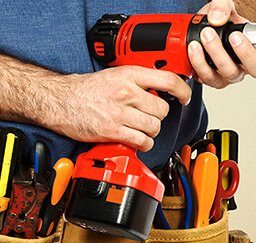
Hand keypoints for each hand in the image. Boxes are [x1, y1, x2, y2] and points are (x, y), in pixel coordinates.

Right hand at [51, 66, 190, 151]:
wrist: (61, 100)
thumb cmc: (86, 90)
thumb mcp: (114, 75)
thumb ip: (137, 82)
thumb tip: (158, 91)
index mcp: (129, 75)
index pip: (168, 80)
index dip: (183, 90)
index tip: (185, 97)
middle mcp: (127, 92)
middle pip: (162, 109)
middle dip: (159, 116)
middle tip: (149, 117)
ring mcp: (120, 112)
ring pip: (154, 127)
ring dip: (151, 131)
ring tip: (141, 130)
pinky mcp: (113, 130)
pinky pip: (142, 141)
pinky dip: (144, 144)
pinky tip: (138, 141)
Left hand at [188, 0, 255, 88]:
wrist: (202, 32)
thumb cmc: (219, 21)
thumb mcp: (223, 7)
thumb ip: (222, 7)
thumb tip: (217, 18)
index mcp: (254, 49)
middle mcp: (243, 66)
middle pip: (250, 69)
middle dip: (240, 53)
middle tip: (230, 36)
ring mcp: (226, 75)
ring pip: (225, 74)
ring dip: (213, 57)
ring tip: (202, 38)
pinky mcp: (209, 79)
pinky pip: (205, 77)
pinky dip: (198, 64)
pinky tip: (193, 50)